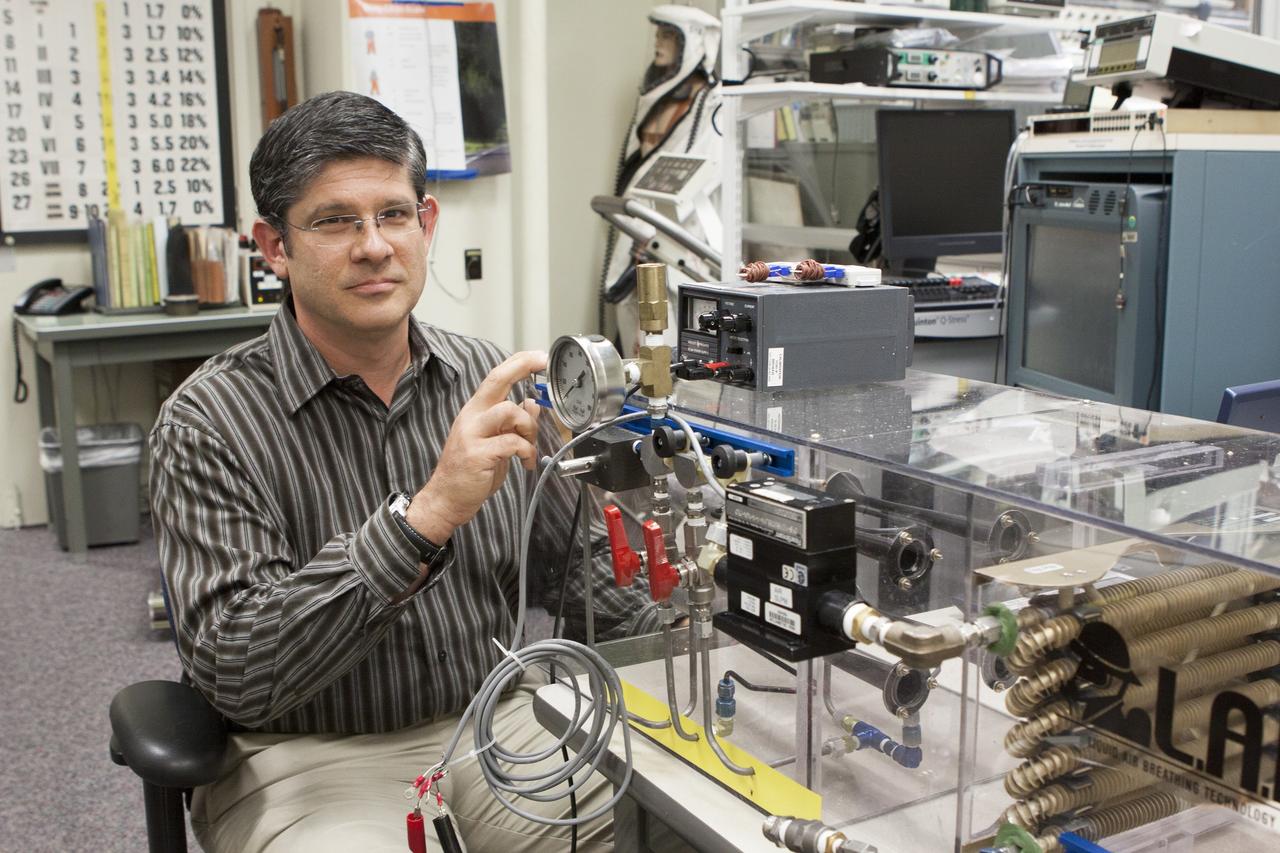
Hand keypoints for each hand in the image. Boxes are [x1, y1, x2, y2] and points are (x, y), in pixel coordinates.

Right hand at [409, 351, 546, 544]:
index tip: (540, 356)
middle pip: (497, 381)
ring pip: (509, 410)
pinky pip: (512, 442)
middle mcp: (472, 417)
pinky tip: (526, 462)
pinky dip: (527, 451)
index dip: (519, 363)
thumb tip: (533, 404)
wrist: (446, 499)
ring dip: (529, 427)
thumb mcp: (495, 442)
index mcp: (476, 411)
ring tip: (529, 445)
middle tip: (543, 364)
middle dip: (523, 367)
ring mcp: (472, 434)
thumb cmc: (470, 472)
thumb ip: (513, 424)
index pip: (496, 377)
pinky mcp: (477, 454)